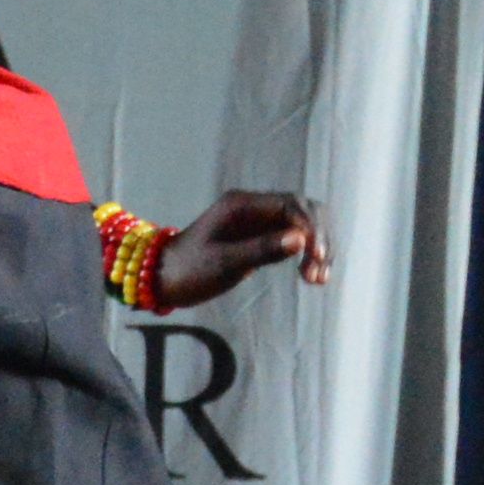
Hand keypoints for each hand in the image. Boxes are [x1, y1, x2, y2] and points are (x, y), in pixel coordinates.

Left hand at [156, 191, 330, 306]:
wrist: (164, 278)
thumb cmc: (190, 270)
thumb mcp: (224, 263)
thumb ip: (262, 250)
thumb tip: (301, 239)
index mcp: (242, 205)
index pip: (292, 205)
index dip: (311, 229)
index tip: (316, 258)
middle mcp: (254, 207)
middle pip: (305, 211)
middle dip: (319, 239)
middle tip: (318, 274)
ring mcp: (259, 221)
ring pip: (304, 225)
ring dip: (317, 248)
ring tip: (318, 280)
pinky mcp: (262, 236)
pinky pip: (295, 238)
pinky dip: (308, 254)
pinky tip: (313, 276)